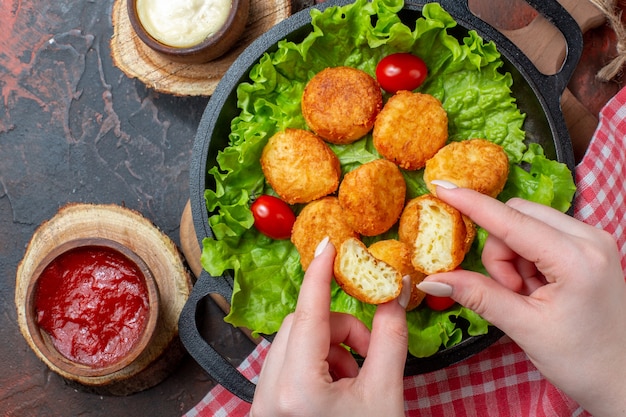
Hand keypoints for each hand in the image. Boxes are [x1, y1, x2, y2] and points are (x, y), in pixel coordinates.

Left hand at [250, 237, 409, 416]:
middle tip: (368, 349)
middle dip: (339, 329)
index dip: (320, 274)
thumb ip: (390, 337)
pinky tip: (336, 389)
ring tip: (354, 378)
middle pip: (301, 325)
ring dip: (329, 348)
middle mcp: (269, 396)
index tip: (329, 246)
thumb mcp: (386, 393)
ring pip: (293, 343)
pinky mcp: (266, 408)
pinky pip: (286, 365)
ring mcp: (263, 404)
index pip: (308, 313)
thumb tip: (394, 292)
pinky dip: (315, 364)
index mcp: (297, 389)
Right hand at [420, 183, 625, 416]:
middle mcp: (589, 238)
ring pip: (525, 224)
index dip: (472, 203)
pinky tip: (538, 289)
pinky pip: (539, 236)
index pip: (511, 220)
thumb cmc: (582, 360)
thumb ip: (478, 296)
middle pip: (517, 217)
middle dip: (499, 251)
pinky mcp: (588, 247)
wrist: (623, 380)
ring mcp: (592, 239)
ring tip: (527, 295)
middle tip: (509, 290)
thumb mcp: (525, 328)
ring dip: (512, 257)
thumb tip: (432, 278)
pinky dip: (526, 259)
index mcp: (577, 258)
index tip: (442, 188)